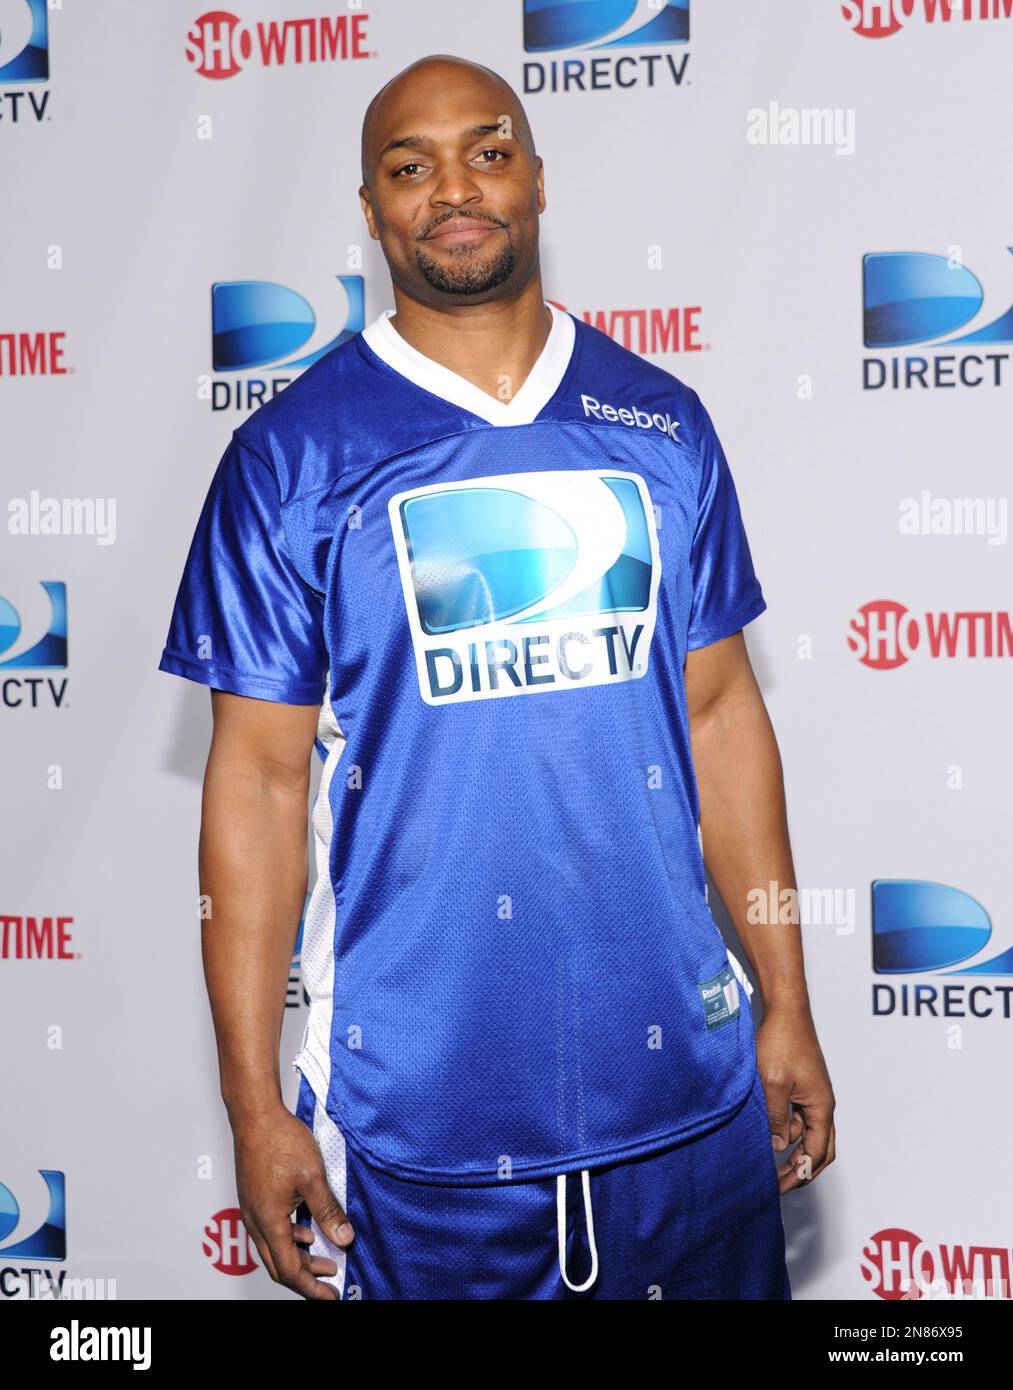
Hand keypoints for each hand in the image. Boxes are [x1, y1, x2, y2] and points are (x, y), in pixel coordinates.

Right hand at [232, 1105, 353, 1299]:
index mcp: (269, 1221)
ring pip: (275, 1248)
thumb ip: (328, 1211)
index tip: (330, 1295)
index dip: (310, 1287)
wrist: (255, 1115)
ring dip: (300, 1258)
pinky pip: (271, 1231)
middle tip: (330, 1282)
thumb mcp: (312, 1177)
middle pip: (279, 1265)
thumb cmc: (279, 1139)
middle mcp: (256, 1221)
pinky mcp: (255, 1198)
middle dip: (306, 1278)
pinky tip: (307, 1230)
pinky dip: (291, 1239)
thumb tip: (343, 1239)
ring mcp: (253, 1210)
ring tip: (326, 1258)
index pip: (289, 1270)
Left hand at [755, 1007, 835, 1193]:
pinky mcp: (803, 1087)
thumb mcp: (772, 1084)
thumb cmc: (781, 1041)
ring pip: (808, 1133)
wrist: (785, 1011)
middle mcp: (822, 1104)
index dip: (800, 1174)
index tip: (779, 1187)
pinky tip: (768, 1134)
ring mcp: (813, 1095)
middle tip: (779, 1183)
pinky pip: (798, 1117)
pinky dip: (787, 1131)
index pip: (816, 1153)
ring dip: (792, 1149)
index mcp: (821, 1106)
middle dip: (802, 1169)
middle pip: (820, 1148)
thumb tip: (776, 1146)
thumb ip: (775, 1118)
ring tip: (769, 1163)